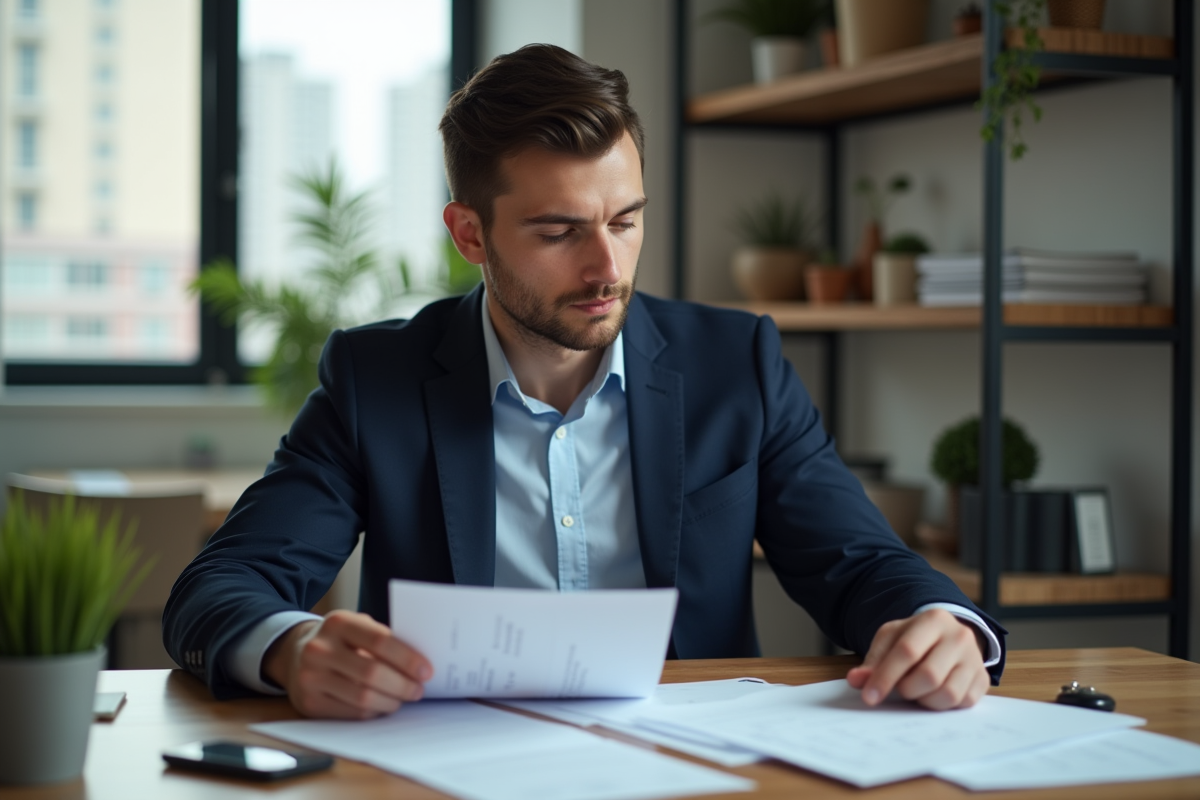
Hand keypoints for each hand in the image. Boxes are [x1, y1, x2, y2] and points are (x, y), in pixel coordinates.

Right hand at [263, 609, 432, 718]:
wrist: (294, 653)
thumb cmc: (340, 640)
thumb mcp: (357, 626)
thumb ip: (383, 639)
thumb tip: (419, 664)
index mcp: (338, 623)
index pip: (380, 641)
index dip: (407, 658)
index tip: (426, 671)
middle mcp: (319, 649)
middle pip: (372, 673)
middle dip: (403, 685)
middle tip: (418, 690)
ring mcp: (310, 677)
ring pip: (363, 698)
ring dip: (391, 702)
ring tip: (403, 698)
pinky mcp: (309, 703)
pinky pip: (351, 713)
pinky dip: (373, 712)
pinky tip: (382, 705)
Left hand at [845, 608, 988, 710]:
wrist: (947, 637)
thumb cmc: (914, 639)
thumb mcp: (891, 639)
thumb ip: (873, 661)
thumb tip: (856, 680)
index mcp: (933, 619)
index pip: (907, 651)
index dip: (885, 676)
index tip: (869, 696)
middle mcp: (960, 636)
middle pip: (928, 675)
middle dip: (906, 689)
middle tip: (899, 689)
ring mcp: (975, 659)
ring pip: (947, 693)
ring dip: (924, 700)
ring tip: (916, 690)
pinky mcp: (982, 680)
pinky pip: (962, 703)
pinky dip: (942, 705)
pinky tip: (933, 693)